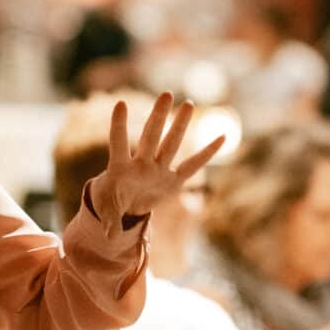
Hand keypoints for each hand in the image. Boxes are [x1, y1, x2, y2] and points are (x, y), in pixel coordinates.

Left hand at [90, 94, 225, 225]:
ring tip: (189, 103)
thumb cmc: (111, 202)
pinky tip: (222, 137)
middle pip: (150, 137)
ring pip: (171, 144)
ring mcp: (159, 169)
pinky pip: (193, 166)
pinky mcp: (174, 180)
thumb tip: (108, 236)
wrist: (124, 204)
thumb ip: (109, 221)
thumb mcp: (107, 212)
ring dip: (180, 125)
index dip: (119, 125)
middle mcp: (142, 164)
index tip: (121, 103)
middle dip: (158, 117)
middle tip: (166, 94)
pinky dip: (207, 154)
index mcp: (121, 169)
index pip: (119, 143)